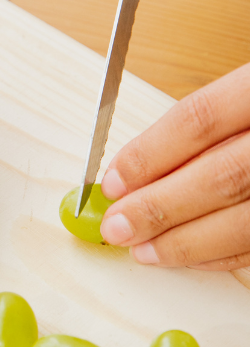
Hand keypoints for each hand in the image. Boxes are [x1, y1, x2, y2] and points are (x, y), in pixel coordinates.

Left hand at [98, 62, 249, 268]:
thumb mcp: (249, 90)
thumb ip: (209, 124)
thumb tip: (136, 168)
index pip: (199, 119)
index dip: (148, 154)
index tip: (111, 181)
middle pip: (222, 176)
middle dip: (160, 208)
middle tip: (117, 226)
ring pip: (247, 221)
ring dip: (188, 242)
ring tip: (144, 249)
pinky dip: (226, 255)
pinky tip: (193, 256)